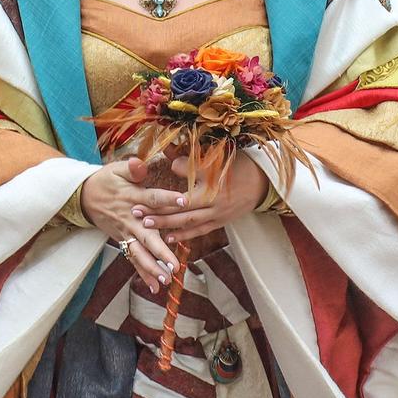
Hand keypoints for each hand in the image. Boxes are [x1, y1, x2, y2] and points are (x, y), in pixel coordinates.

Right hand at [79, 157, 183, 291]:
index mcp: (132, 198)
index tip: (184, 201)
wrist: (84, 196)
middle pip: (147, 237)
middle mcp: (130, 219)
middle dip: (160, 252)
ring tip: (166, 279)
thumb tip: (140, 164)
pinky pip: (133, 259)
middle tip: (174, 264)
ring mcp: (125, 233)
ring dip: (152, 268)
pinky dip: (144, 273)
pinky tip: (156, 287)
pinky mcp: (122, 241)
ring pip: (139, 253)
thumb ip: (132, 168)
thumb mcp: (117, 169)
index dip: (168, 199)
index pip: (153, 198)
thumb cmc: (106, 180)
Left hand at [150, 151, 268, 242]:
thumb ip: (193, 162)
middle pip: (180, 210)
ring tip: (146, 227)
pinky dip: (185, 235)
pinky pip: (200, 231)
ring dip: (167, 225)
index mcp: (211, 187)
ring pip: (188, 223)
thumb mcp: (216, 160)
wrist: (262, 182)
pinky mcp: (220, 222)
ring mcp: (217, 215)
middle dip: (157, 212)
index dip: (161, 195)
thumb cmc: (237, 166)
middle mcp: (213, 204)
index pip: (181, 192)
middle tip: (135, 212)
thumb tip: (170, 163)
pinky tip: (169, 237)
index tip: (140, 192)